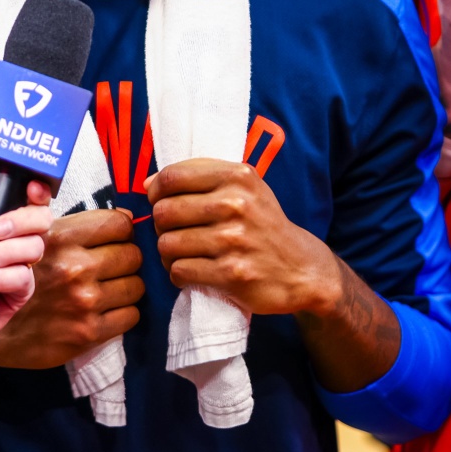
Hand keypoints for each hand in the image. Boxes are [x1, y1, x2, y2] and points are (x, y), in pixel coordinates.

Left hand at [0, 131, 52, 350]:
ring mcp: (13, 266)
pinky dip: (1, 279)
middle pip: (42, 218)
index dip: (36, 187)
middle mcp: (6, 238)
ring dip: (6, 254)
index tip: (30, 186)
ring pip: (36, 248)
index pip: (27, 193)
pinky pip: (25, 280)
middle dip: (22, 221)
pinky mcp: (14, 294)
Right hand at [0, 207, 141, 370]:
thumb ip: (60, 218)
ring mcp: (84, 302)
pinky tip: (104, 310)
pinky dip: (121, 313)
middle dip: (124, 259)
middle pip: (132, 255)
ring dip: (124, 286)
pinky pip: (131, 315)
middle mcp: (74, 268)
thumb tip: (108, 207)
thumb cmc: (12, 283)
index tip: (113, 238)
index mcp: (61, 239)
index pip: (120, 224)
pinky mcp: (89, 332)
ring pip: (135, 285)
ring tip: (107, 287)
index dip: (119, 231)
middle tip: (110, 265)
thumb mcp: (27, 238)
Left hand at [149, 158, 401, 392]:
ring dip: (169, 254)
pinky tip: (194, 271)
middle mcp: (237, 205)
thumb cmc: (263, 225)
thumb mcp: (245, 188)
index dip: (156, 192)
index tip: (160, 202)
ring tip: (185, 254)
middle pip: (164, 212)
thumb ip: (200, 177)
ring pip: (167, 244)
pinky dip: (179, 274)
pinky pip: (179, 270)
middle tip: (176, 233)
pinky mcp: (231, 274)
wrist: (302, 269)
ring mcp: (234, 241)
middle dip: (162, 226)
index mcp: (238, 177)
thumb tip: (148, 183)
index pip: (171, 177)